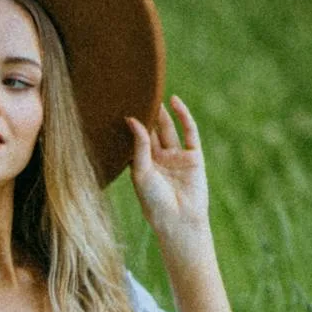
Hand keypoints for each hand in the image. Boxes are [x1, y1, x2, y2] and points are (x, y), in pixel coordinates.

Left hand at [127, 97, 211, 267]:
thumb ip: (138, 145)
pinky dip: (183, 116)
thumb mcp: (141, 171)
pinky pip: (189, 132)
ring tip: (152, 91)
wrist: (178, 220)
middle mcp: (159, 159)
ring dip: (161, 112)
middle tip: (134, 92)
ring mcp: (177, 157)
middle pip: (151, 131)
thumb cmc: (154, 202)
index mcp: (143, 166)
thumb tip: (131, 118)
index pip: (135, 140)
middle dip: (145, 114)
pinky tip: (174, 101)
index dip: (129, 124)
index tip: (118, 104)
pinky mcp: (193, 156)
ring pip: (168, 129)